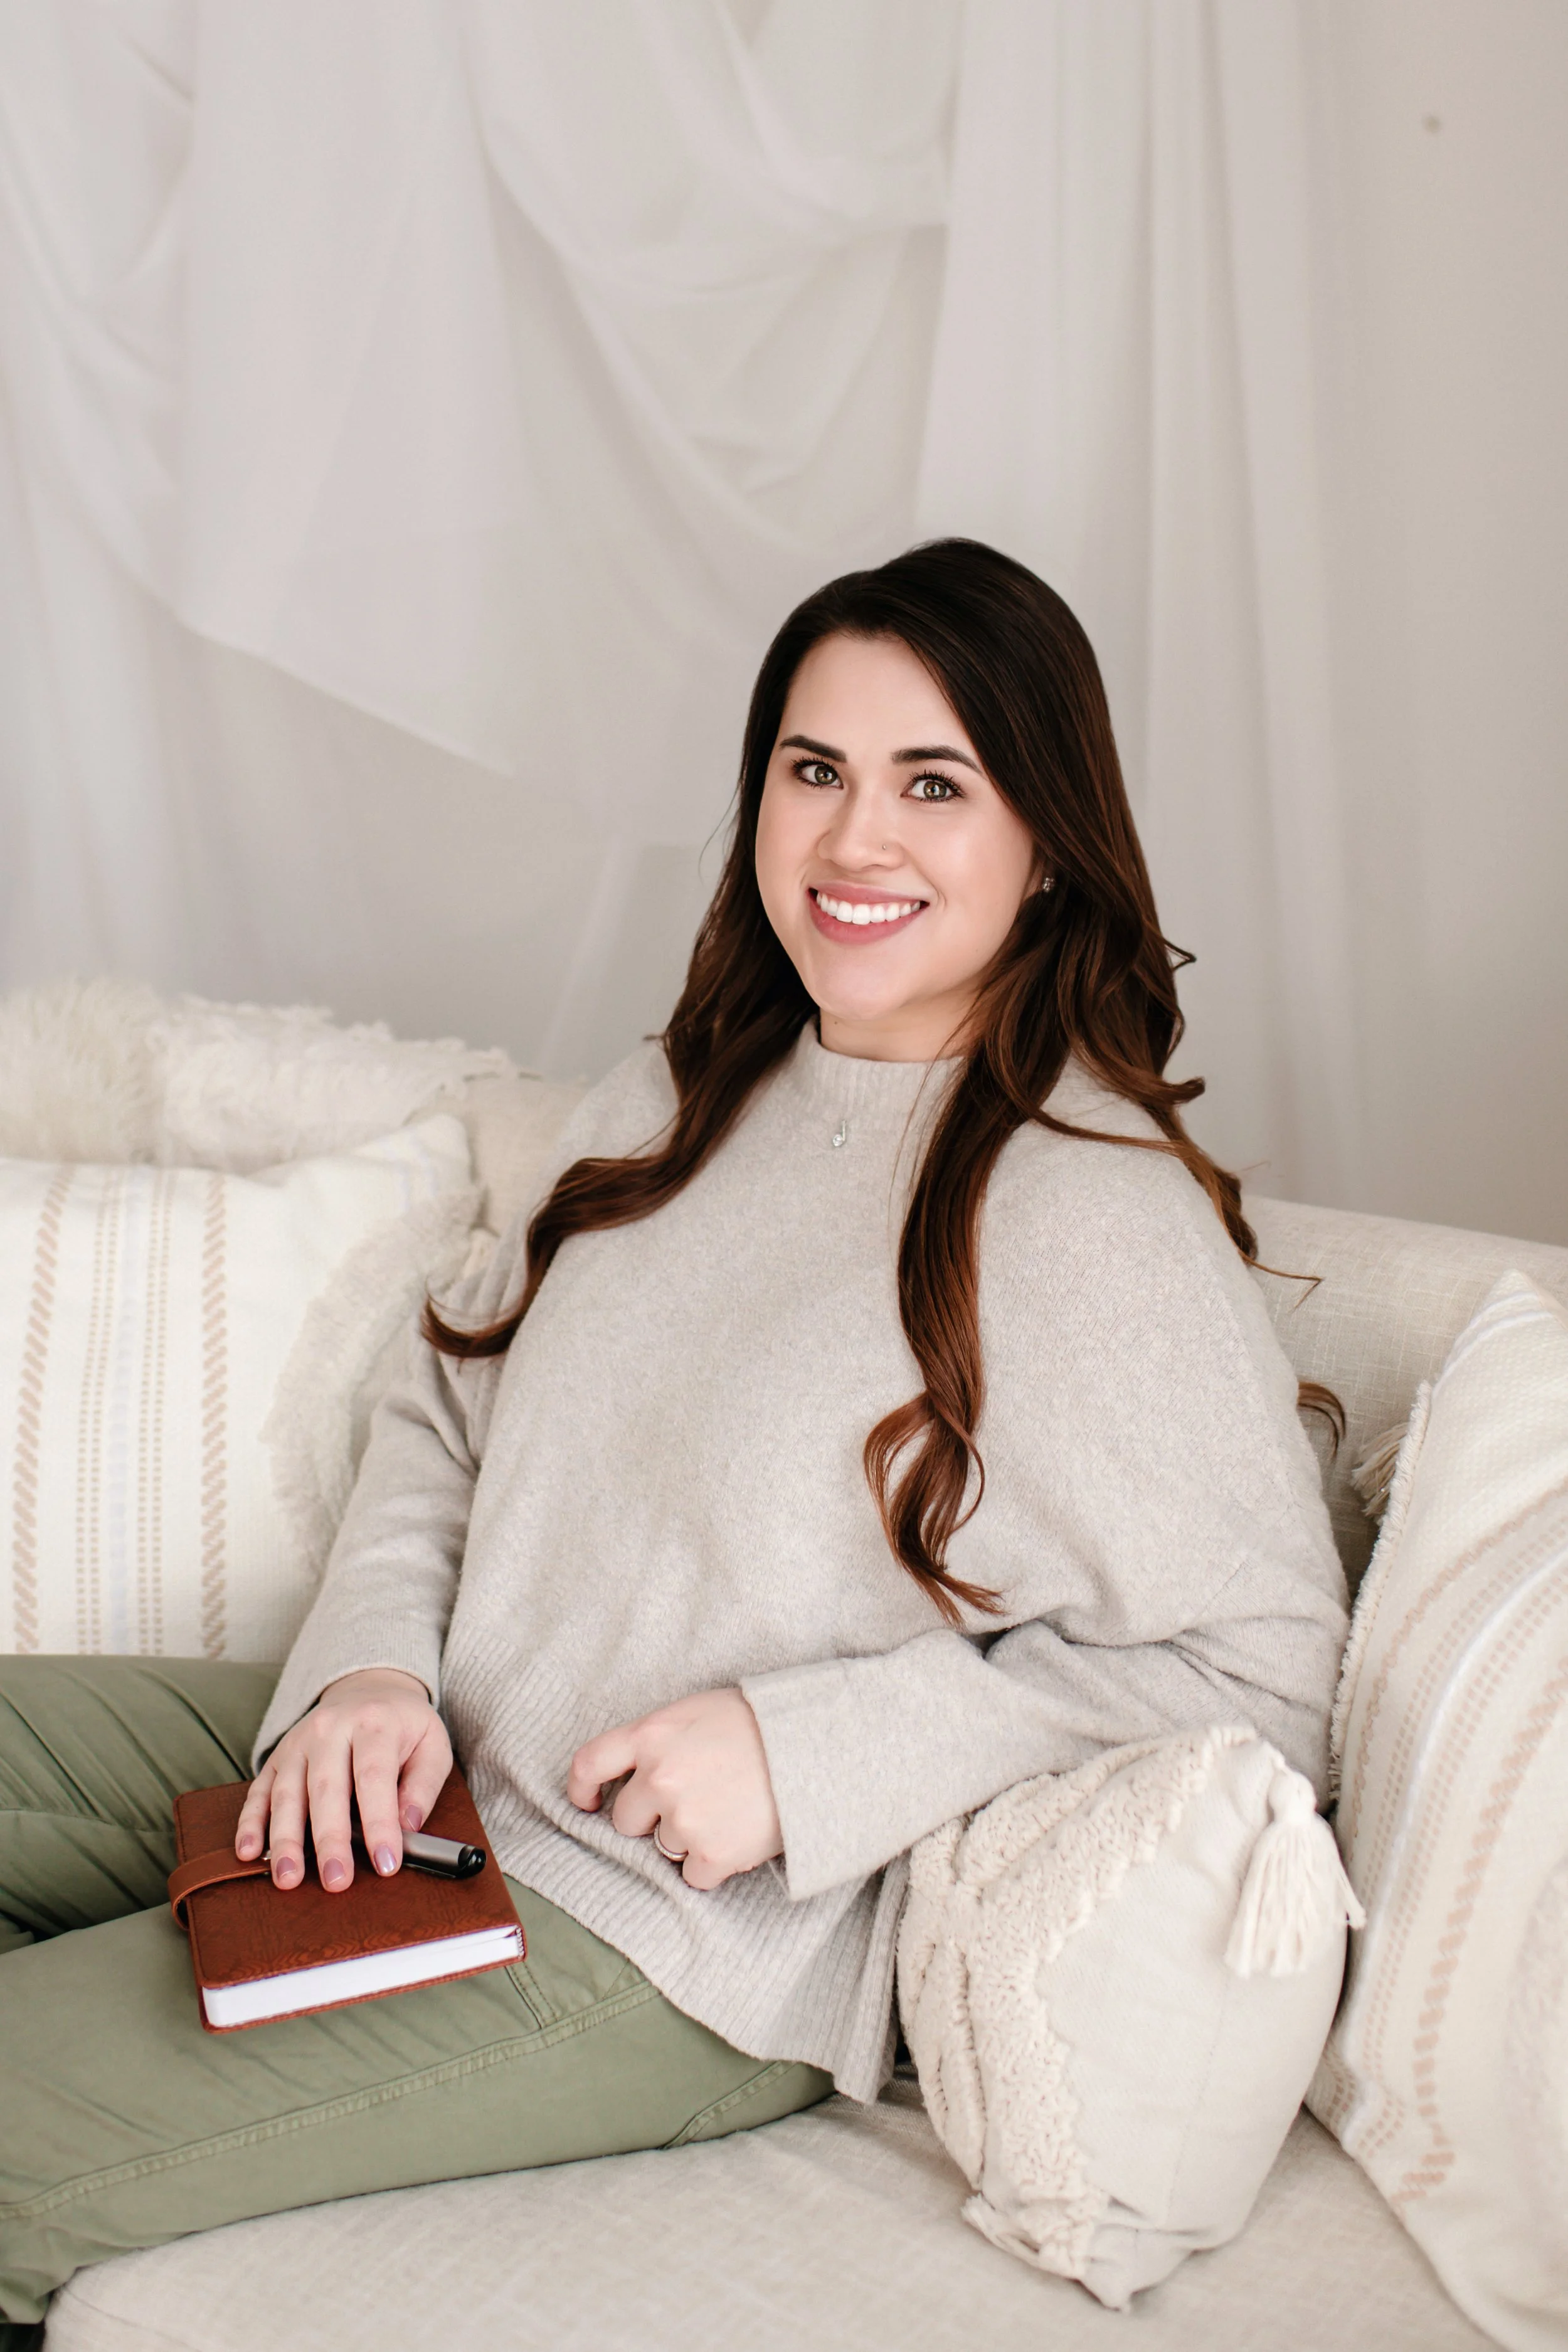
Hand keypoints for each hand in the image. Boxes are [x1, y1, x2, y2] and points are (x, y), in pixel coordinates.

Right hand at [234, 1668, 451, 1894]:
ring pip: (287, 1793)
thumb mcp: (432, 1744)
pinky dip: (250, 1823)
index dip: (379, 1823)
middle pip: (326, 1788)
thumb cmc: (404, 1726)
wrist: (369, 1687)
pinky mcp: (278, 1756)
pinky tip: (248, 1852)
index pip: (374, 1777)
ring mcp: (298, 1742)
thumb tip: (408, 1825)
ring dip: (285, 1839)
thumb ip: (424, 1784)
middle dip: (329, 1839)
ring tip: (288, 1879)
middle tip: (335, 1881)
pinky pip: (259, 1791)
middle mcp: (330, 1728)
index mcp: (374, 1723)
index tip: (385, 1864)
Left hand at [566, 1688, 781, 1891]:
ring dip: (690, 1838)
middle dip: (654, 1816)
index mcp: (653, 1734)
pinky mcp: (712, 1855)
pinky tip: (741, 1834)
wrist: (819, 1747)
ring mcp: (684, 1818)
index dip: (582, 1789)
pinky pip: (694, 1875)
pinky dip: (715, 1863)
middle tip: (698, 1799)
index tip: (590, 1804)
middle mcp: (660, 1776)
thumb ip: (660, 1738)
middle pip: (627, 1818)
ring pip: (663, 1848)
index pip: (590, 1763)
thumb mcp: (700, 1711)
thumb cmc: (763, 1724)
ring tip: (731, 1810)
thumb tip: (637, 1772)